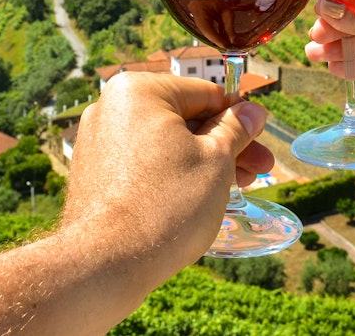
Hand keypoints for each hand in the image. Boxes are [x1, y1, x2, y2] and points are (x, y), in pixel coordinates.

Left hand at [61, 71, 273, 283]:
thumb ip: (236, 129)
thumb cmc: (165, 206)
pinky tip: (199, 196)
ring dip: (203, 161)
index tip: (260, 137)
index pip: (206, 94)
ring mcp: (98, 140)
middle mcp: (112, 107)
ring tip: (237, 187)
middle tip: (260, 169)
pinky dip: (173, 173)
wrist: (106, 263)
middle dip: (225, 145)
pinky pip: (143, 162)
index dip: (240, 117)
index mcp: (139, 91)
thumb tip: (252, 111)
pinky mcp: (94, 171)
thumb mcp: (216, 161)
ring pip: (166, 142)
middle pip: (185, 119)